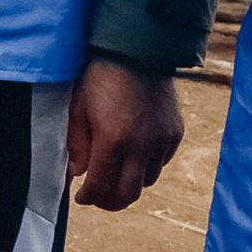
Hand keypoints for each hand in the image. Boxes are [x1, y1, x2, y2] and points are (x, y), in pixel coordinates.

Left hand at [66, 58, 181, 211]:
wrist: (138, 51)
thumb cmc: (100, 77)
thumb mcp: (78, 109)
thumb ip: (77, 145)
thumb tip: (77, 174)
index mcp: (114, 141)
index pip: (102, 186)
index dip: (90, 197)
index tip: (80, 197)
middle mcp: (143, 147)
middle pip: (129, 194)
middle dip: (110, 201)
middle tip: (97, 197)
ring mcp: (162, 141)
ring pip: (146, 181)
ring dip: (128, 183)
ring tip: (113, 175)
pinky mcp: (175, 133)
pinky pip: (161, 162)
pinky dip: (146, 166)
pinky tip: (133, 156)